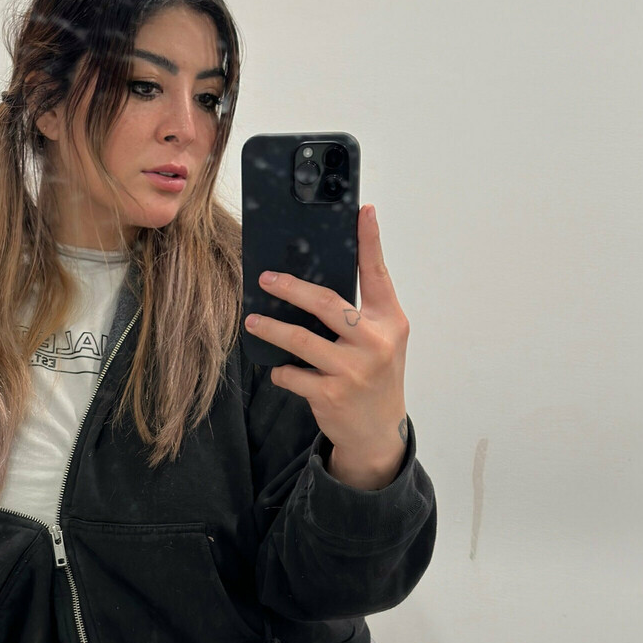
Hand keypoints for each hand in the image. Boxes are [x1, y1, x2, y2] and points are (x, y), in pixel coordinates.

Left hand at [244, 203, 410, 489]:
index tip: (363, 210)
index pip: (378, 274)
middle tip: (265, 279)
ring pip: (300, 340)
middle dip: (290, 288)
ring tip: (252, 322)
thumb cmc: (375, 374)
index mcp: (390, 321)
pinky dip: (281, 370)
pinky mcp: (331, 394)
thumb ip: (360, 311)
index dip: (370, 240)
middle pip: (326, 303)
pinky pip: (292, 373)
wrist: (378, 432)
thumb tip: (310, 280)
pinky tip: (280, 368)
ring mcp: (353, 370)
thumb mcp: (382, 339)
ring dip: (270, 329)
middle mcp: (376, 343)